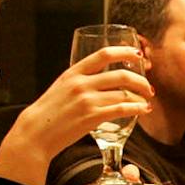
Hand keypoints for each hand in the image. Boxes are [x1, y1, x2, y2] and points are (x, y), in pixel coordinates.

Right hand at [0, 45, 151, 180]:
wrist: (36, 132)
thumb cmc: (49, 112)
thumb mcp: (62, 87)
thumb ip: (80, 80)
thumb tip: (101, 77)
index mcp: (73, 72)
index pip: (104, 54)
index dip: (125, 52)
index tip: (137, 55)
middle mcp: (81, 83)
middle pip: (121, 75)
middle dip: (140, 80)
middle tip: (148, 86)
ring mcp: (87, 100)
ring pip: (124, 93)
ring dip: (141, 96)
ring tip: (146, 100)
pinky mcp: (92, 117)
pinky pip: (122, 110)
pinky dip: (137, 108)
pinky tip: (143, 110)